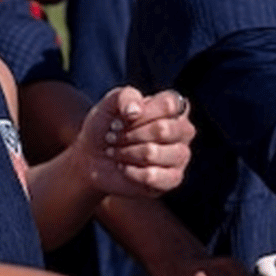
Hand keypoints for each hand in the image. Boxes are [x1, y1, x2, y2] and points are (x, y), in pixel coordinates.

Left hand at [74, 87, 194, 197]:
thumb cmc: (106, 127)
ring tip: (116, 152)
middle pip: (162, 129)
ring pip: (153, 153)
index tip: (122, 117)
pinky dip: (130, 172)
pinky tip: (123, 168)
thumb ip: (124, 96)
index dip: (141, 112)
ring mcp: (180, 156)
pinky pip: (152, 176)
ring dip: (126, 153)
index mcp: (173, 108)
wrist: (92, 158)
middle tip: (114, 136)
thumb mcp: (109, 104)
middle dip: (130, 134)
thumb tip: (136, 111)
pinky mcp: (172, 179)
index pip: (168, 105)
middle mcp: (183, 131)